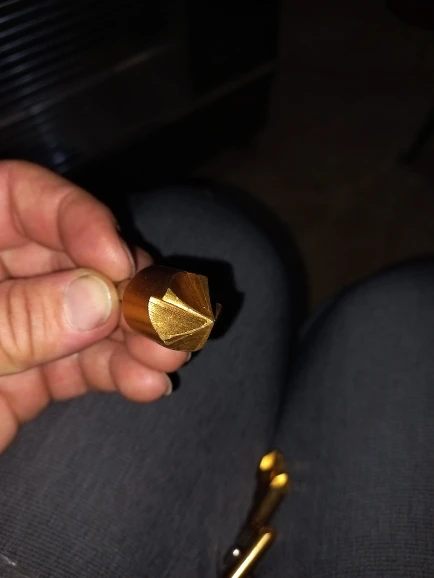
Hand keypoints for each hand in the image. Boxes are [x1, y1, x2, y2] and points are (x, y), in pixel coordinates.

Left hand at [0, 161, 187, 451]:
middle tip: (166, 311)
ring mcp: (13, 325)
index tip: (117, 259)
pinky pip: (82, 366)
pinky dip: (119, 374)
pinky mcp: (29, 376)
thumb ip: (9, 319)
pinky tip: (149, 383)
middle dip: (123, 286)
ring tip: (172, 354)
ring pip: (87, 317)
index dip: (76, 220)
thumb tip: (96, 299)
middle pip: (70, 258)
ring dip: (135, 336)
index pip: (18, 198)